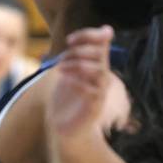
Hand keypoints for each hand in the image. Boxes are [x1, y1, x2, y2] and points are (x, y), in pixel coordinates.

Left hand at [48, 25, 113, 141]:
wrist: (65, 127)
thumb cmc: (67, 97)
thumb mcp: (69, 71)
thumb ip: (75, 53)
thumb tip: (78, 37)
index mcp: (96, 66)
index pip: (101, 42)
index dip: (87, 36)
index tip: (68, 40)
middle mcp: (101, 78)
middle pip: (100, 55)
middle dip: (79, 52)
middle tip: (61, 60)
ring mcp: (100, 93)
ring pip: (100, 71)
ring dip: (77, 65)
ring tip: (60, 69)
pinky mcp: (95, 108)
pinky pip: (93, 91)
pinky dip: (78, 82)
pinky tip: (65, 80)